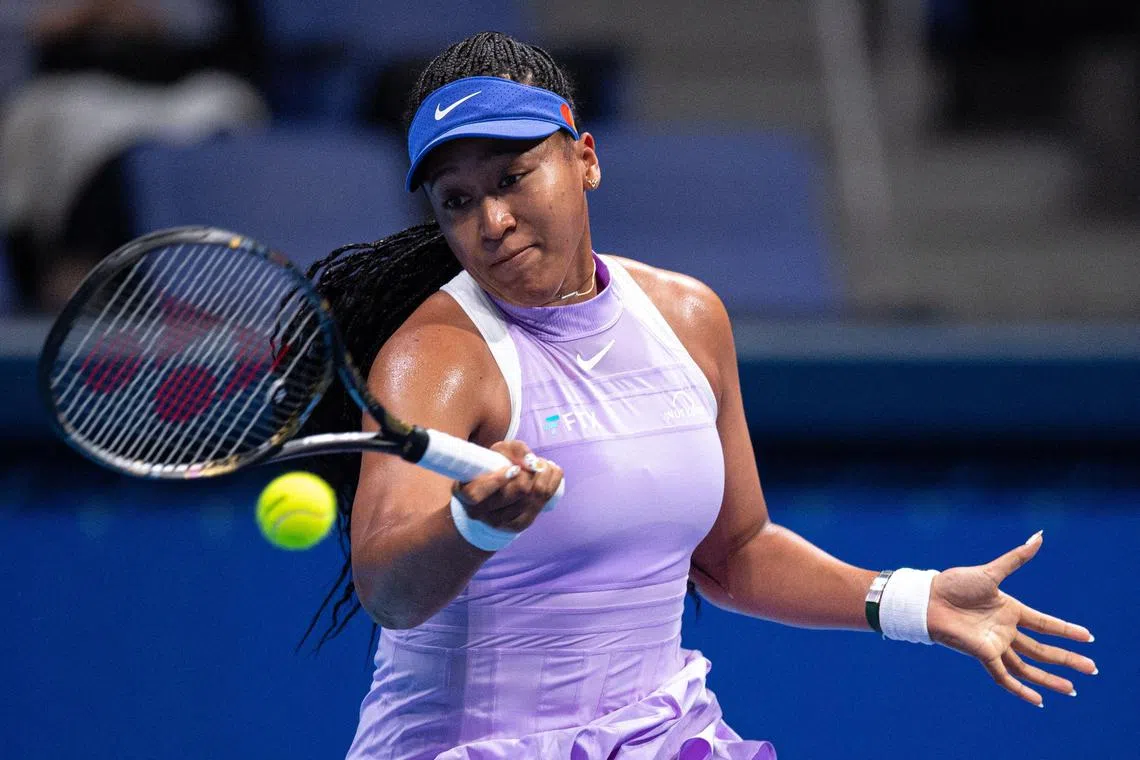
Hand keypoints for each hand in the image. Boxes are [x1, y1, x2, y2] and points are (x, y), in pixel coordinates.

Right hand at [452, 440, 562, 535]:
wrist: (496, 494)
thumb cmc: (494, 467)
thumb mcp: (498, 451)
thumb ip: (514, 450)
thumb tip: (532, 462)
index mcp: (466, 494)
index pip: (476, 494)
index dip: (497, 481)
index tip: (513, 469)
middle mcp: (480, 513)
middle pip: (512, 495)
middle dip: (527, 475)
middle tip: (531, 463)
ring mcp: (500, 522)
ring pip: (530, 500)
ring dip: (543, 477)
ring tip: (542, 466)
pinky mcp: (518, 525)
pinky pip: (540, 505)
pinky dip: (551, 485)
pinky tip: (551, 473)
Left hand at [925, 531, 1096, 706]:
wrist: (928, 599)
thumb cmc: (954, 583)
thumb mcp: (991, 572)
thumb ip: (1017, 558)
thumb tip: (1040, 536)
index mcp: (1010, 610)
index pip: (1045, 624)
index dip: (1066, 631)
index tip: (1088, 637)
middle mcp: (1005, 629)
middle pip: (1042, 649)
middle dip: (1067, 659)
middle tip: (1092, 668)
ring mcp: (995, 643)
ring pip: (1029, 666)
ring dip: (1050, 678)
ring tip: (1072, 689)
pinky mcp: (983, 654)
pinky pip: (1004, 676)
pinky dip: (1020, 689)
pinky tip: (1038, 701)